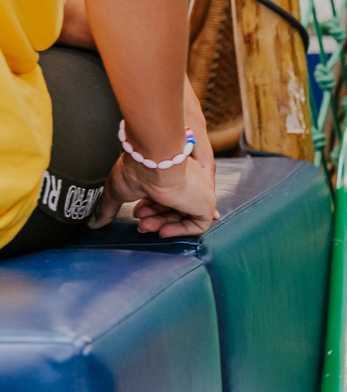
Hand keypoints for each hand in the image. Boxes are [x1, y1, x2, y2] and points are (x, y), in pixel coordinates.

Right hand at [88, 152, 216, 236]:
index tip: (136, 214)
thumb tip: (93, 223)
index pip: (163, 199)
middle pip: (172, 209)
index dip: (149, 210)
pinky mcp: (207, 203)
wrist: (154, 160)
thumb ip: (108, 208)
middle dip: (154, 219)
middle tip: (140, 224)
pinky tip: (163, 231)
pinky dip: (180, 231)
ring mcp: (198, 193)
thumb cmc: (136, 168)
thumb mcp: (117, 190)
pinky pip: (198, 225)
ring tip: (145, 227)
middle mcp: (186, 183)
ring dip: (162, 225)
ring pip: (183, 217)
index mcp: (168, 176)